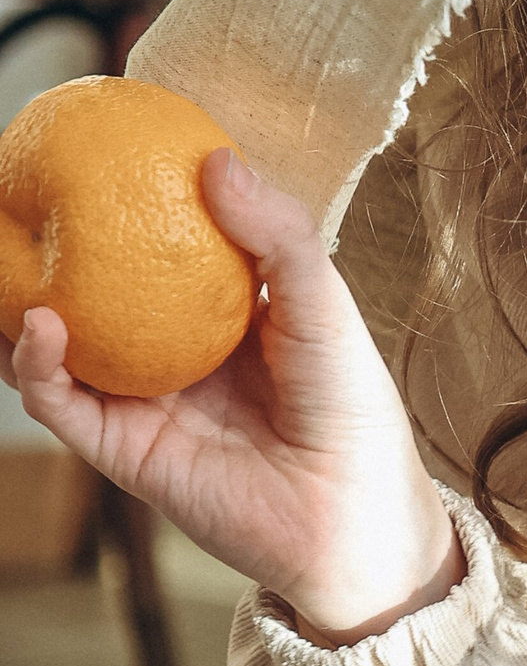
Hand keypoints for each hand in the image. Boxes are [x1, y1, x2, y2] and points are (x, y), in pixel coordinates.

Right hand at [11, 149, 462, 643]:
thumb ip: (277, 234)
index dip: (128, 205)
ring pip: (60, 347)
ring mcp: (143, 400)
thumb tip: (217, 159)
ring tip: (0, 255)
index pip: (162, 247)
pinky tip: (38, 325)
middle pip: (96, 294)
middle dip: (50, 252)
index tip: (99, 150)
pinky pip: (62, 403)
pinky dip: (37, 364)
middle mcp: (175, 352)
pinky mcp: (123, 451)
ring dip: (19, 305)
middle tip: (18, 196)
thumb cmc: (351, 405)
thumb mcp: (323, 302)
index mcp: (223, 311)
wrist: (351, 515)